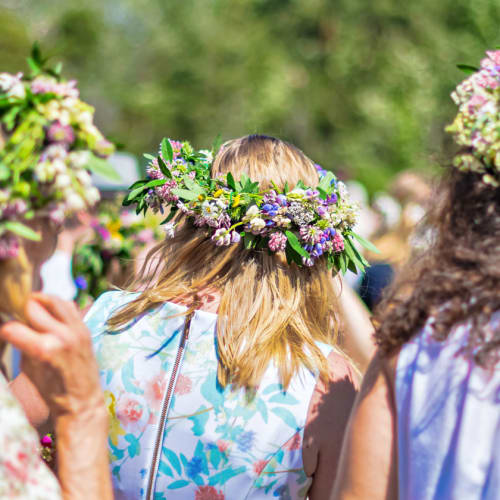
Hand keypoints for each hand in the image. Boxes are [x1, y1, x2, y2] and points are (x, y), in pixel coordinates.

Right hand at [0, 293, 103, 417]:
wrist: (82, 400)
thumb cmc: (52, 391)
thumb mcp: (28, 369)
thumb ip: (22, 344)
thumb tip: (14, 326)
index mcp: (44, 348)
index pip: (13, 328)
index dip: (4, 329)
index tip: (4, 332)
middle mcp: (62, 335)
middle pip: (33, 307)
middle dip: (19, 309)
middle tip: (14, 314)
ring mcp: (76, 329)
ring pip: (53, 300)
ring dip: (39, 300)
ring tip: (30, 306)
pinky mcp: (85, 328)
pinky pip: (69, 307)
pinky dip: (56, 305)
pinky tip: (49, 311)